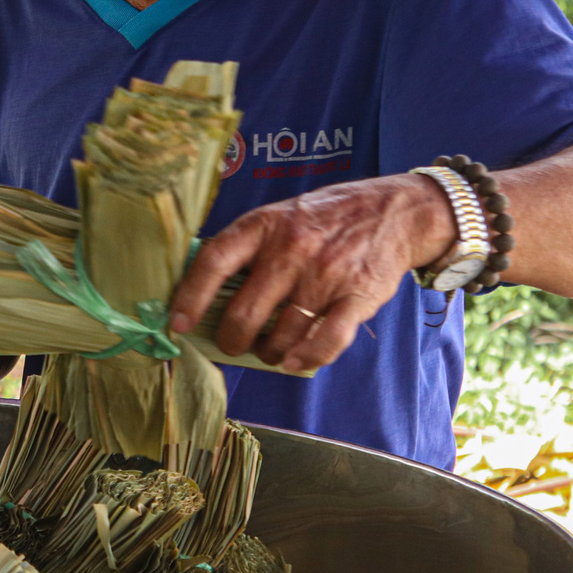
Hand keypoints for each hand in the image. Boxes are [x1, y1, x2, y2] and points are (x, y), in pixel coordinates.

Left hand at [167, 174, 451, 371]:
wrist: (394, 210)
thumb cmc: (323, 219)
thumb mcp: (278, 216)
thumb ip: (245, 247)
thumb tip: (199, 289)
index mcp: (263, 226)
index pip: (213, 262)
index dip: (189, 296)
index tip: (177, 324)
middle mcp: (291, 249)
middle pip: (245, 312)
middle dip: (232, 340)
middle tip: (233, 344)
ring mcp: (325, 274)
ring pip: (282, 334)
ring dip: (269, 352)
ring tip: (269, 350)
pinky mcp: (357, 296)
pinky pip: (326, 340)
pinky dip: (306, 358)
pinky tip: (294, 362)